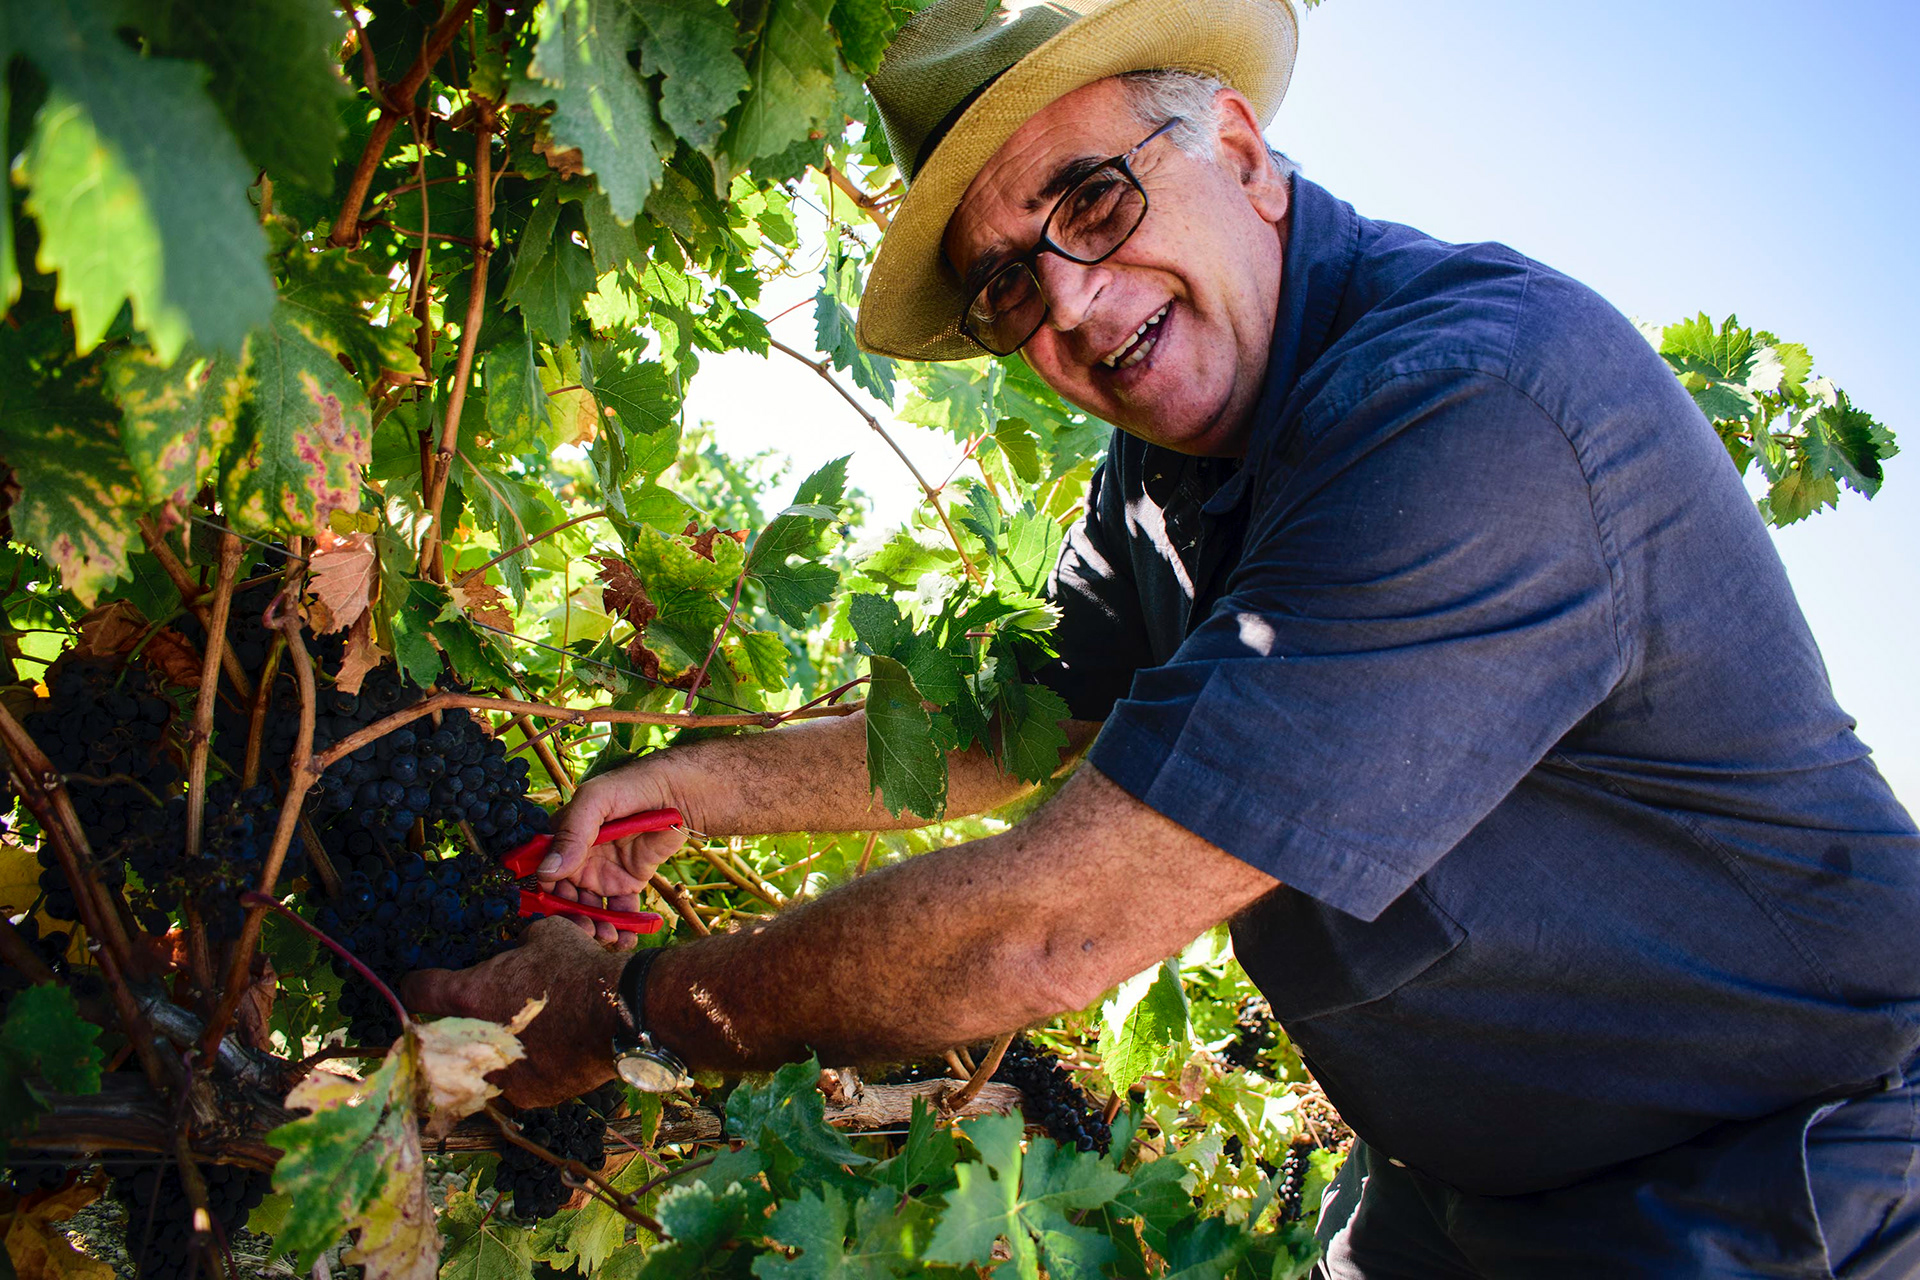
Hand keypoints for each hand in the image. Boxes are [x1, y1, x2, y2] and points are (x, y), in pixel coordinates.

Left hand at [401, 917, 631, 1108]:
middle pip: (441, 1035)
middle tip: (481, 1011)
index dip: (420, 983)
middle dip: (457, 1023)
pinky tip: (545, 1054)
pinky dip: (522, 1071)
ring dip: (488, 1051)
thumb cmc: (578, 968)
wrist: (621, 1013)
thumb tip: (515, 949)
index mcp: (468, 995)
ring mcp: (497, 1074)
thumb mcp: (545, 936)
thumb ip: (517, 946)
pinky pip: (511, 1084)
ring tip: (519, 1036)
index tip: (426, 984)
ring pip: (476, 1064)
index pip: (416, 990)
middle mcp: (472, 1040)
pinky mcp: (526, 1097)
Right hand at [537, 759, 697, 943]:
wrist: (678, 794)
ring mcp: (603, 874)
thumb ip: (572, 833)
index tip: (554, 914)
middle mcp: (579, 860)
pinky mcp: (628, 883)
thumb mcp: (597, 801)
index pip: (544, 873)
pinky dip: (622, 927)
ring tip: (606, 937)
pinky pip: (621, 911)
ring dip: (595, 928)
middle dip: (572, 919)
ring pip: (591, 910)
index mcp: (563, 840)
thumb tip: (547, 871)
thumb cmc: (632, 787)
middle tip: (584, 932)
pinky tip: (625, 939)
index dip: (546, 897)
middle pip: (566, 899)